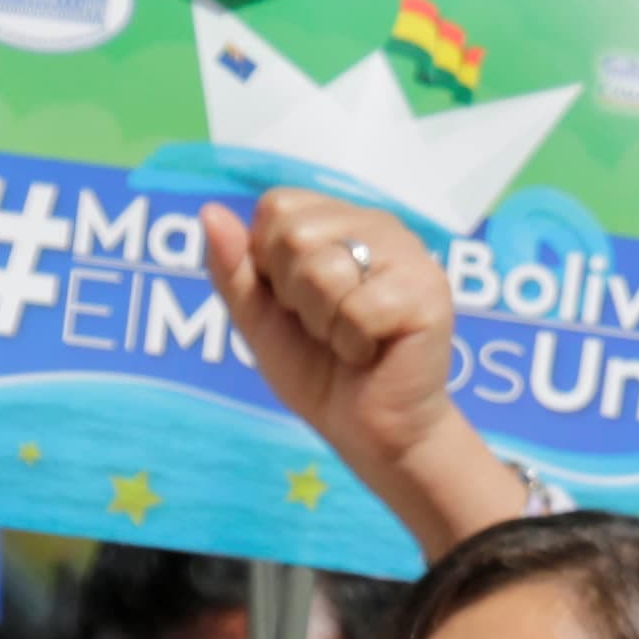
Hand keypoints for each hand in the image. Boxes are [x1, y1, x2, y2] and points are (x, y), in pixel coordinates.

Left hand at [204, 191, 526, 560]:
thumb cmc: (321, 373)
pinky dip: (353, 344)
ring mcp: (409, 256)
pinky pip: (358, 308)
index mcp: (341, 221)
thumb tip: (210, 211)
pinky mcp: (428, 292)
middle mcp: (379, 226)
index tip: (295, 301)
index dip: (269, 261)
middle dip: (294, 296)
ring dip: (323, 324)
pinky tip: (372, 352)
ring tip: (349, 340)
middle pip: (295, 235)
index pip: (278, 206)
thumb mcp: (260, 320)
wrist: (371, 432)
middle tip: (325, 325)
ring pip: (324, 271)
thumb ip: (233, 269)